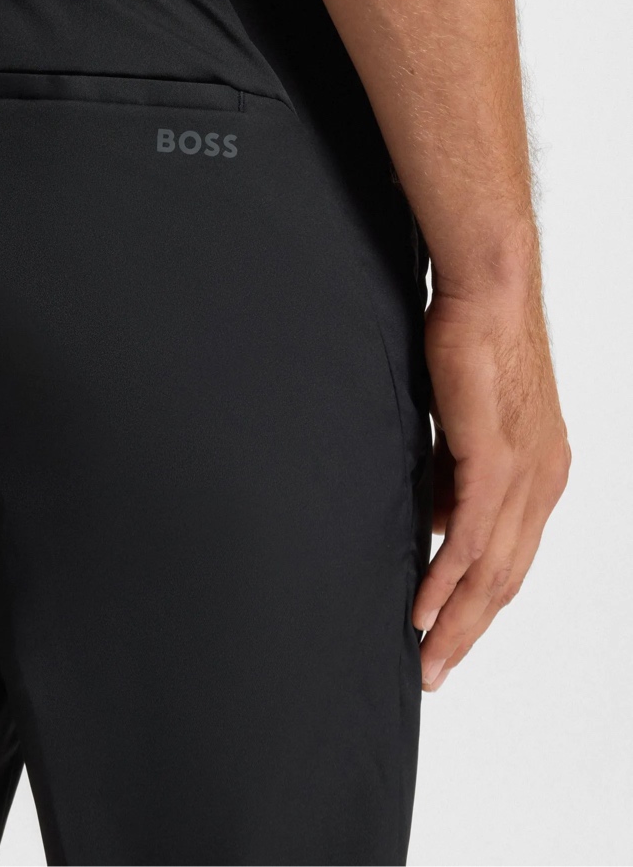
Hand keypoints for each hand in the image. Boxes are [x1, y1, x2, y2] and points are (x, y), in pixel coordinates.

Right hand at [412, 267, 570, 691]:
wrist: (489, 294)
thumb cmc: (475, 344)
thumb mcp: (464, 426)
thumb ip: (455, 478)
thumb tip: (436, 523)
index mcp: (540, 475)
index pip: (512, 557)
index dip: (481, 604)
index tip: (450, 636)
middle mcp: (543, 484)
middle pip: (506, 578)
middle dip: (469, 631)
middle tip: (436, 671)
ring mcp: (525, 476)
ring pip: (491, 570)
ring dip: (456, 621)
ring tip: (427, 659)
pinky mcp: (495, 461)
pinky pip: (469, 539)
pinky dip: (444, 580)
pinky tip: (422, 610)